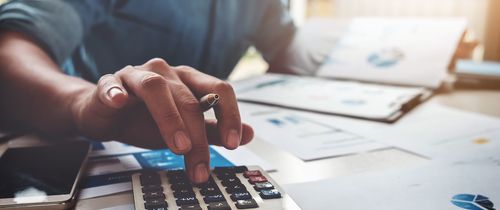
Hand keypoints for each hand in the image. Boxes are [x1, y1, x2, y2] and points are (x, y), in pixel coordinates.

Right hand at [71, 58, 253, 182]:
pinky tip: (120, 102)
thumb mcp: (185, 129)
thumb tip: (250, 134)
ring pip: (156, 88)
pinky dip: (116, 92)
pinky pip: (112, 84)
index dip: (230, 115)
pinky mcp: (109, 83)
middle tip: (200, 165)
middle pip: (188, 98)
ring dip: (169, 117)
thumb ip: (214, 130)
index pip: (219, 89)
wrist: (107, 115)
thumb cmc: (147, 118)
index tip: (234, 143)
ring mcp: (136, 75)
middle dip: (198, 136)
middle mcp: (166, 73)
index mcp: (188, 80)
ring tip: (178, 146)